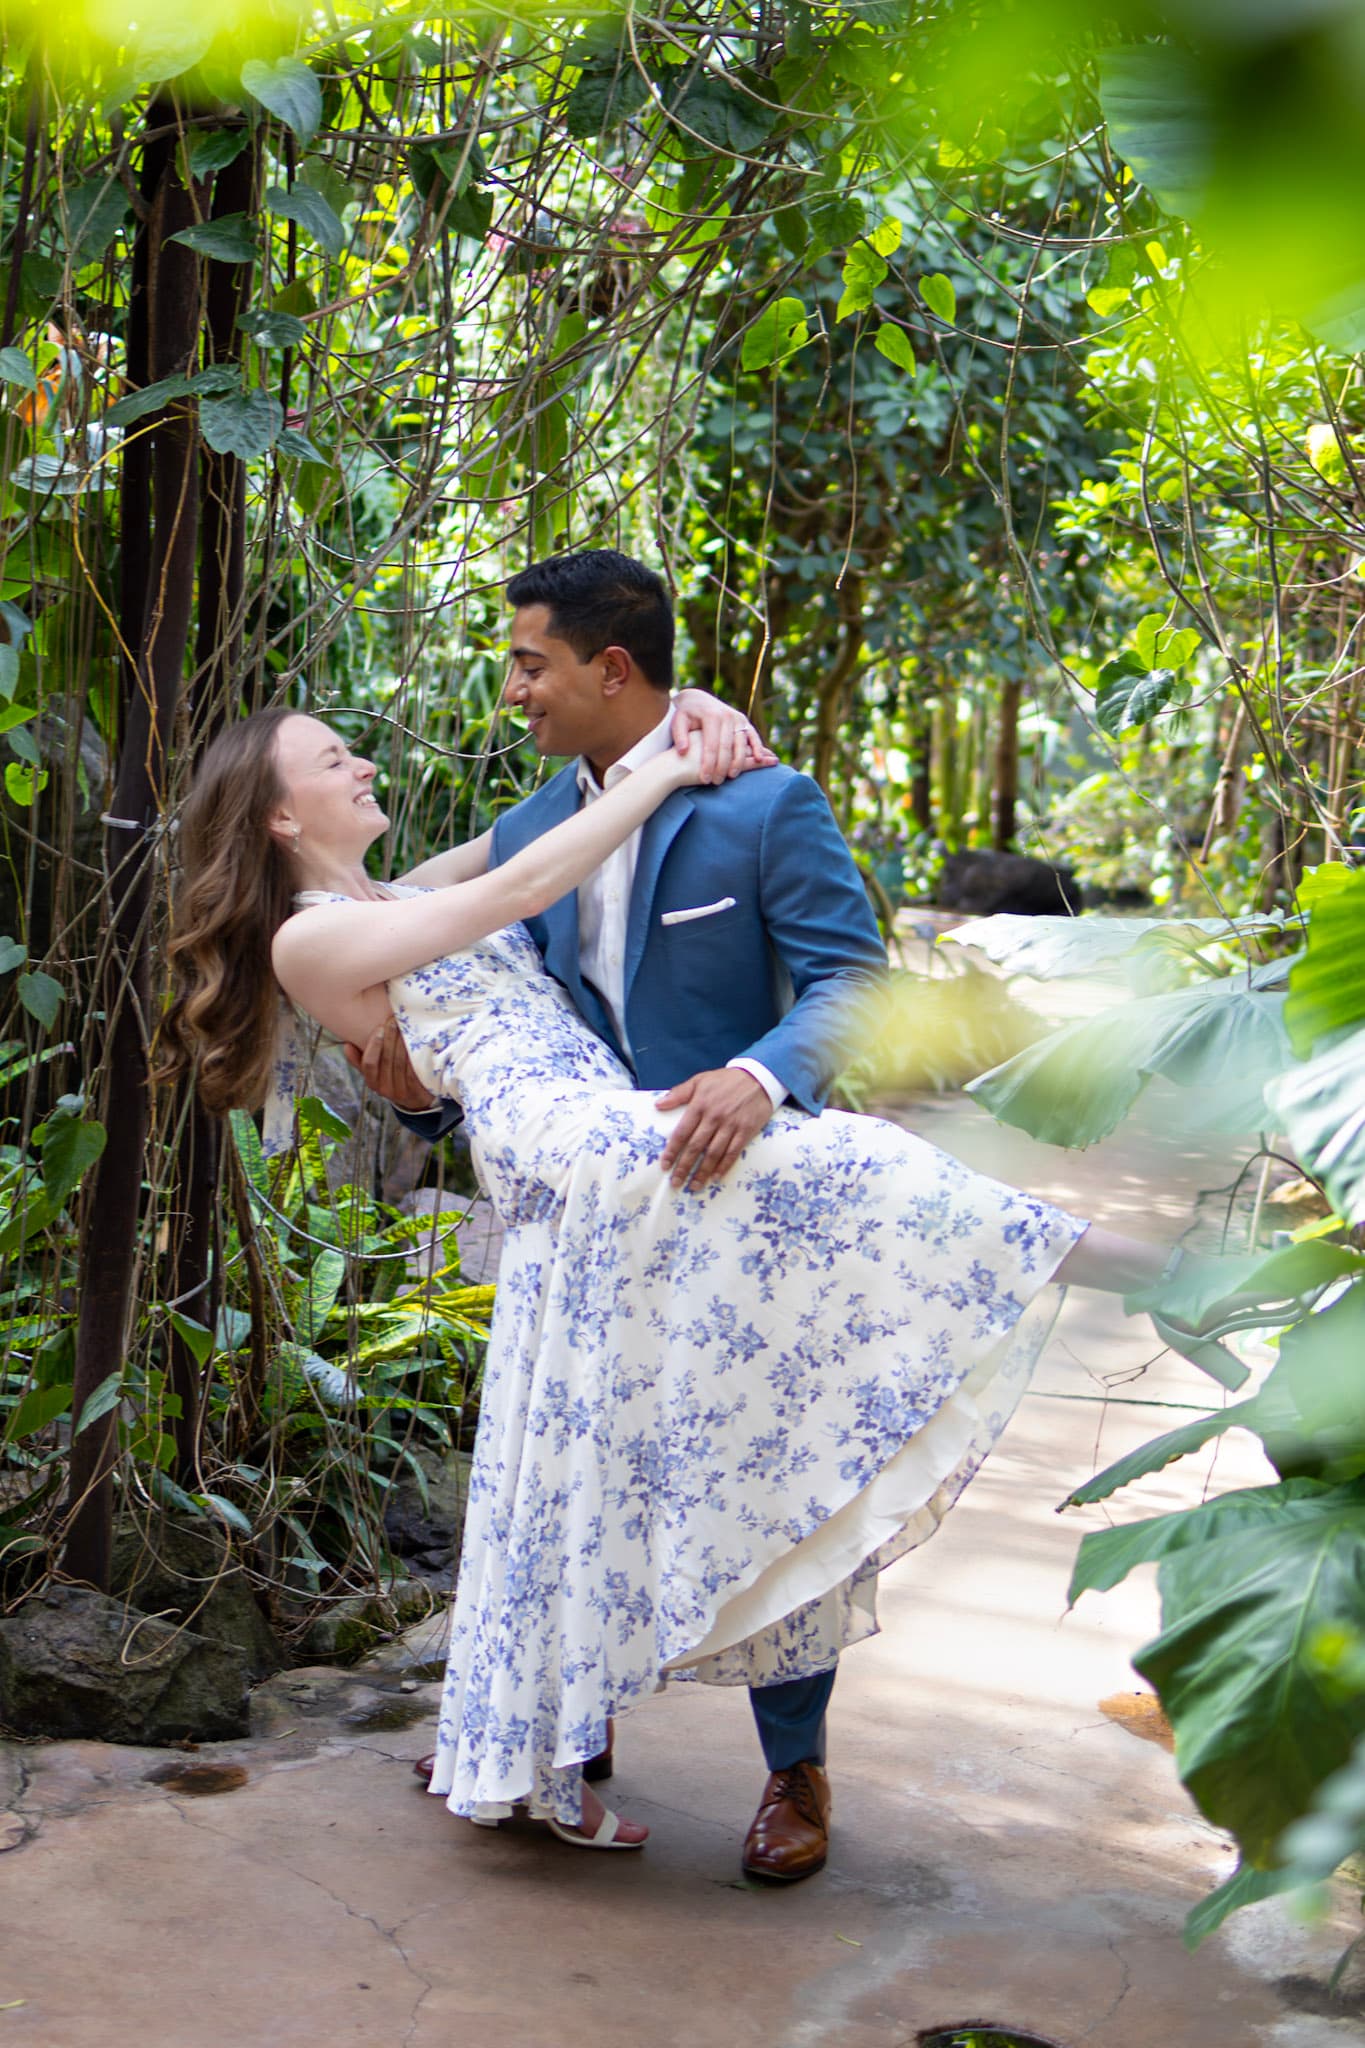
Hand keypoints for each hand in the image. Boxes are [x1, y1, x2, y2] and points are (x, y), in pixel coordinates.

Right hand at [343, 1013, 434, 1112]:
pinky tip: (416, 1043)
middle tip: (394, 1020)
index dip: (374, 1046)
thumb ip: (360, 1060)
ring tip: (405, 1027)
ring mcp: (401, 1092)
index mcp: (372, 1082)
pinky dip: (413, 1057)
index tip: (380, 1028)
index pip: (369, 1064)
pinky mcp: (417, 1093)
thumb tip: (346, 1045)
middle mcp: (385, 1089)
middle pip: (386, 1061)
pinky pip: (414, 1072)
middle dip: (390, 1038)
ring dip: (402, 1043)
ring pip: (400, 1064)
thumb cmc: (393, 1079)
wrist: (416, 1100)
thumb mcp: (375, 1073)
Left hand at [656, 1068, 771, 1188]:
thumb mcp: (700, 1080)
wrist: (758, 1077)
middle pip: (696, 1147)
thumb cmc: (725, 1080)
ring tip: (693, 1186)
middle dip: (684, 1167)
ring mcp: (731, 1125)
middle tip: (676, 1182)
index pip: (682, 1132)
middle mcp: (714, 1117)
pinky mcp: (746, 1131)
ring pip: (714, 1153)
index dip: (672, 1151)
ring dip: (702, 1172)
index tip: (664, 1166)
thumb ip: (679, 1093)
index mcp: (700, 1104)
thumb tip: (658, 1105)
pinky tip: (716, 1178)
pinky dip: (724, 1166)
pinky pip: (733, 1152)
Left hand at [670, 690, 775, 784]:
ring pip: (740, 743)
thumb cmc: (686, 715)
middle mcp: (727, 716)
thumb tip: (683, 751)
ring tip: (731, 776)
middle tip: (716, 782)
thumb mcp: (677, 722)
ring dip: (738, 761)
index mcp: (711, 716)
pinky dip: (758, 747)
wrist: (698, 699)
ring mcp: (737, 718)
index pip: (711, 745)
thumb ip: (679, 736)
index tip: (704, 779)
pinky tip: (759, 760)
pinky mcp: (744, 721)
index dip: (708, 764)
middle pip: (726, 746)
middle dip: (722, 766)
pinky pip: (753, 736)